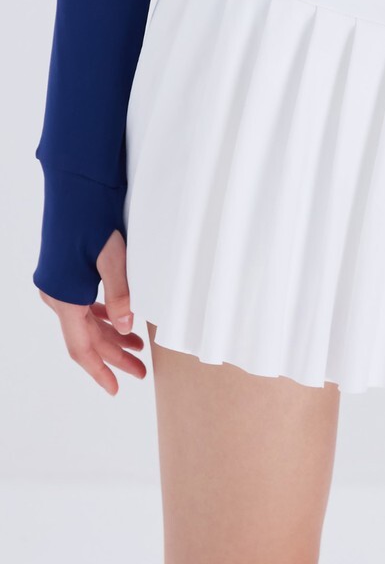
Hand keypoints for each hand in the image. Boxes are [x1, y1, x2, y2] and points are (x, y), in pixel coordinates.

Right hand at [39, 228, 145, 393]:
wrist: (75, 180)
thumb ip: (120, 291)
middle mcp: (58, 294)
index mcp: (65, 296)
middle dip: (113, 355)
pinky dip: (105, 313)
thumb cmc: (92, 212)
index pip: (81, 347)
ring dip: (111, 334)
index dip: (99, 370)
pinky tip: (122, 317)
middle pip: (86, 337)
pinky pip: (85, 303)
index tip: (114, 389)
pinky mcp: (68, 270)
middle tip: (140, 371)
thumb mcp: (111, 253)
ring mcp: (61, 282)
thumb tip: (128, 326)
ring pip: (87, 320)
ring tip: (138, 347)